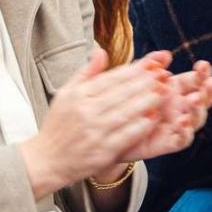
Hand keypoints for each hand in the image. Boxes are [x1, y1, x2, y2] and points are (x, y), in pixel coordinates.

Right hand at [20, 49, 170, 197]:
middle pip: (122, 92)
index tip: (153, 63)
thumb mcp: (65, 94)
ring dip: (148, 100)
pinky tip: (154, 118)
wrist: (46, 161)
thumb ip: (86, 72)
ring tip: (165, 92)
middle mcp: (86, 111)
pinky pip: (127, 135)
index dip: (135, 69)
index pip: (112, 78)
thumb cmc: (58, 126)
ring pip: (127, 111)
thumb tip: (101, 50)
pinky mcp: (103, 151)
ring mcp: (95, 131)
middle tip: (165, 73)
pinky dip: (142, 125)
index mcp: (78, 95)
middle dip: (147, 81)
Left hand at [117, 55, 211, 161]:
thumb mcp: (135, 78)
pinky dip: (186, 131)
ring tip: (195, 99)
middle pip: (204, 99)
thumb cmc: (125, 100)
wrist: (109, 131)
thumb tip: (165, 54)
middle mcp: (181, 107)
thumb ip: (150, 64)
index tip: (202, 65)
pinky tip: (183, 122)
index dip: (204, 73)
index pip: (197, 80)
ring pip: (197, 119)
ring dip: (199, 109)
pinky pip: (182, 139)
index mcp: (176, 89)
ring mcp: (177, 126)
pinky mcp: (168, 143)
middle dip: (209, 90)